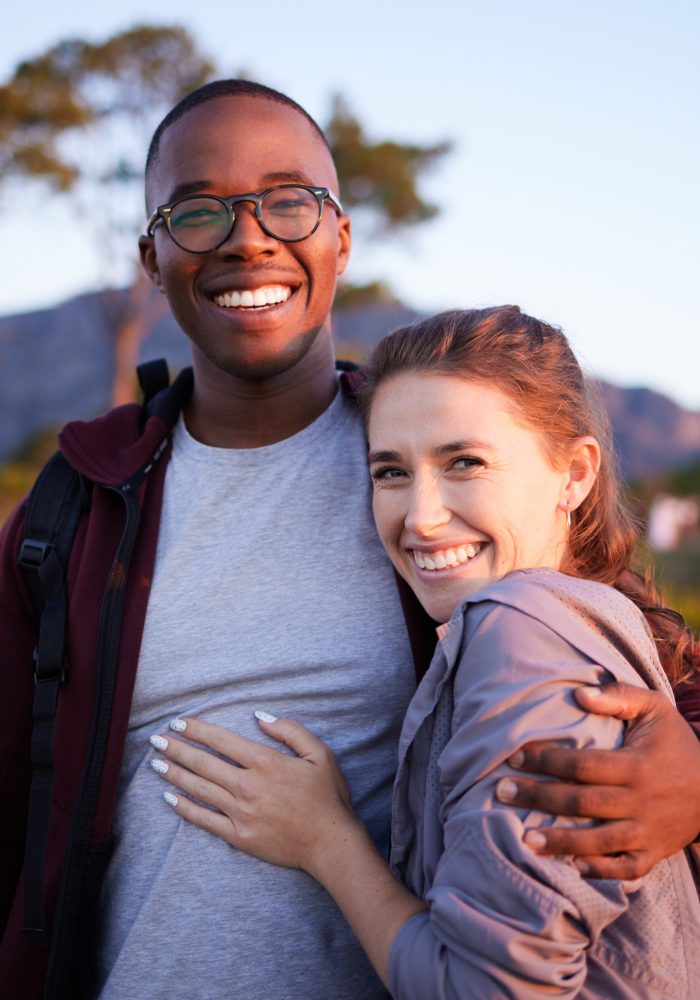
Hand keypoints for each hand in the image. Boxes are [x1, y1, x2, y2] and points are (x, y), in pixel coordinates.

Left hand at [149, 715, 358, 872]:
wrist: (330, 842)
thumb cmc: (327, 796)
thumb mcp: (320, 753)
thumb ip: (290, 730)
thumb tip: (261, 717)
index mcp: (265, 762)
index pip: (222, 740)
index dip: (197, 730)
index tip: (179, 723)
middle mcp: (248, 785)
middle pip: (203, 763)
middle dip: (177, 748)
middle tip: (157, 740)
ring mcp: (241, 812)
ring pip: (199, 789)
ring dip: (175, 774)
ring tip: (156, 764)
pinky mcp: (239, 835)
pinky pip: (205, 819)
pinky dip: (185, 808)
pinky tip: (170, 798)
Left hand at [495, 683, 699, 878]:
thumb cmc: (676, 742)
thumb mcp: (655, 708)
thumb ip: (618, 697)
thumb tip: (579, 694)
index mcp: (635, 765)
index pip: (582, 766)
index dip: (546, 761)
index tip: (515, 757)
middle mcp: (639, 801)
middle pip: (581, 803)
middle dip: (538, 797)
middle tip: (501, 792)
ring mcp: (647, 831)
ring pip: (598, 841)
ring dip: (560, 842)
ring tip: (524, 838)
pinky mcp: (654, 852)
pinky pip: (626, 869)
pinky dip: (601, 871)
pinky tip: (572, 867)